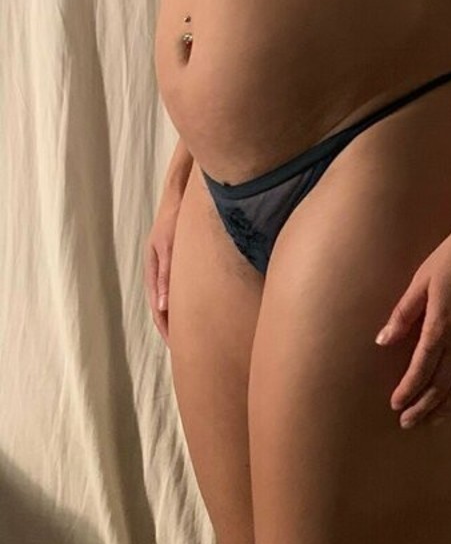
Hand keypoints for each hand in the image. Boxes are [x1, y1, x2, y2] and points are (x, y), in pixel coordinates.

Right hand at [144, 187, 182, 344]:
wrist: (181, 195)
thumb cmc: (174, 219)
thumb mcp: (169, 246)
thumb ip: (166, 276)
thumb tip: (162, 308)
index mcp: (154, 271)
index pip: (159, 310)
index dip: (167, 329)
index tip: (178, 347)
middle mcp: (161, 272)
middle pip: (166, 308)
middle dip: (175, 328)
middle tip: (189, 348)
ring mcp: (170, 267)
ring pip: (175, 299)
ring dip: (183, 315)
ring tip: (197, 334)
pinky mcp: (181, 261)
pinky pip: (184, 287)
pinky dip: (190, 300)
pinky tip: (203, 307)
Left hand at [376, 210, 450, 428]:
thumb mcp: (424, 277)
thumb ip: (404, 312)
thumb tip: (382, 341)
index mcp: (441, 326)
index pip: (420, 370)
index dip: (407, 391)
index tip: (395, 406)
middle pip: (442, 385)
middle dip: (424, 407)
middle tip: (409, 424)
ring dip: (450, 405)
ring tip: (437, 419)